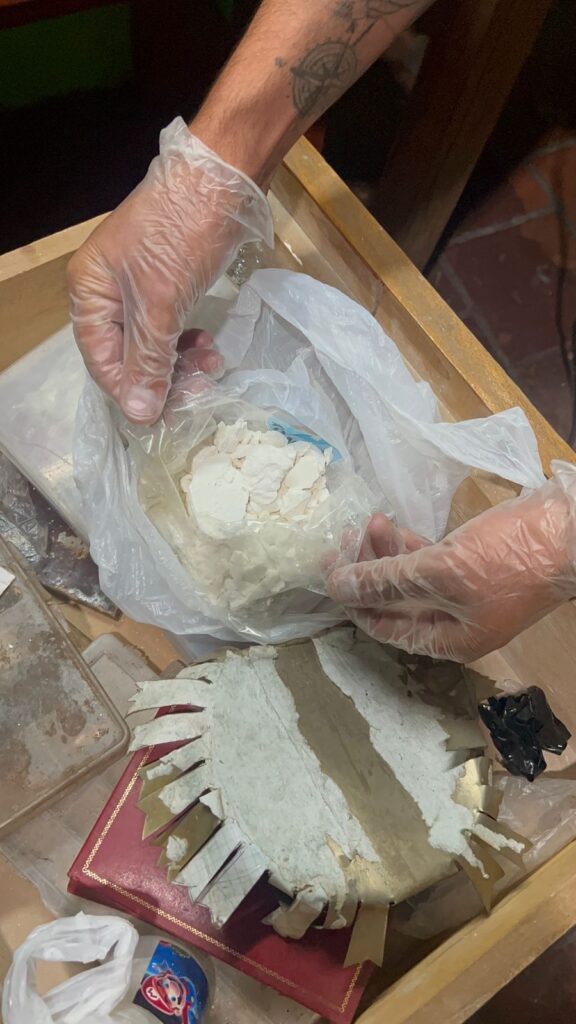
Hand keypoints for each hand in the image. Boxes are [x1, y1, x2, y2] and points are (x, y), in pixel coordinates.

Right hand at [68, 117, 271, 424]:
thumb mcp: (161, 302)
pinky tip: (210, 348)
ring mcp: (139, 288)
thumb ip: (148, 359)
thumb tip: (139, 413)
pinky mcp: (168, 284)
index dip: (131, 390)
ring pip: (153, 345)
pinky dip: (188, 343)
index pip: (102, 361)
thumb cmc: (181, 235)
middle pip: (128, 356)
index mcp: (91, 292)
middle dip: (163, 377)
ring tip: (211, 365)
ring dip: (181, 364)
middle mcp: (108, 293)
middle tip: (199, 389)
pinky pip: (171, 329)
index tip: (165, 411)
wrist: (221, 178)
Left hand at [327, 466, 575, 661]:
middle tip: (343, 537)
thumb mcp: (439, 571)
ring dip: (384, 553)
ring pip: (408, 579)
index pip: (382, 626)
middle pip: (393, 601)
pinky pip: (428, 563)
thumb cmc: (508, 559)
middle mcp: (454, 624)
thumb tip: (336, 587)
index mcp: (448, 640)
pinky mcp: (473, 566)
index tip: (328, 564)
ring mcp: (464, 594)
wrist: (572, 531)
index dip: (351, 597)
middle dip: (365, 570)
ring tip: (369, 520)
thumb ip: (385, 581)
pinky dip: (407, 547)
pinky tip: (392, 525)